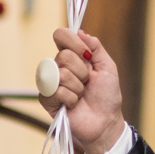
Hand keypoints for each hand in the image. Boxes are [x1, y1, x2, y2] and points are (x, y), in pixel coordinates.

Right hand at [40, 27, 124, 153]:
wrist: (105, 122)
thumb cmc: (107, 96)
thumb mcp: (107, 67)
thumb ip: (95, 47)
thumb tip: (79, 31)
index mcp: (72, 56)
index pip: (61, 35)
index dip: (72, 41)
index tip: (87, 54)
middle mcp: (59, 66)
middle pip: (62, 56)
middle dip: (82, 71)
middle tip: (88, 82)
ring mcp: (51, 82)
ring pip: (60, 74)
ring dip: (78, 86)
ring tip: (82, 94)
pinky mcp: (46, 99)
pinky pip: (56, 91)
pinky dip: (71, 98)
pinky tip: (74, 104)